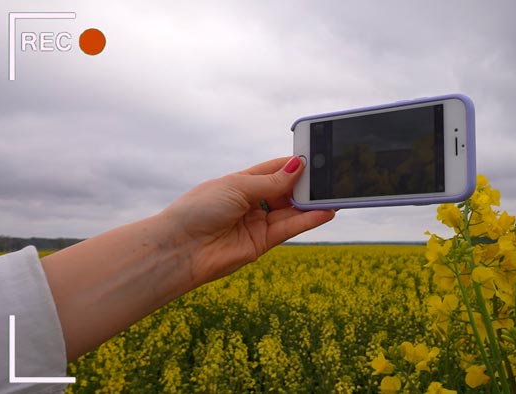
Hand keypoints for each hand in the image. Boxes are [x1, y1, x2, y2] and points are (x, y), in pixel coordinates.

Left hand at [160, 156, 334, 284]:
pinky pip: (290, 228)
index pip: (275, 169)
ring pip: (291, 210)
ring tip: (335, 194)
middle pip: (286, 190)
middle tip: (330, 176)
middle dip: (307, 184)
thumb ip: (271, 181)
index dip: (294, 164)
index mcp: (242, 182)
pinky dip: (309, 220)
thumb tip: (297, 166)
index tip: (317, 157)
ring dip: (312, 203)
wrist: (180, 248)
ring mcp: (257, 223)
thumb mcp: (237, 187)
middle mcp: (252, 202)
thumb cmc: (199, 209)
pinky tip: (326, 212)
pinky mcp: (262, 243)